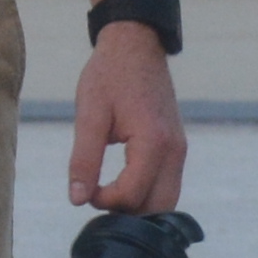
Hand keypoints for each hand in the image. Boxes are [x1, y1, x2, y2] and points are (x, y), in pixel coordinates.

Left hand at [66, 23, 186, 212]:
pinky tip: (123, 184)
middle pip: (156, 208)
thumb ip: (83, 159)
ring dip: (138, 206)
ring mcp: (180, 150)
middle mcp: (174, 150)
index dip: (104, 201)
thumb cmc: (110, 75)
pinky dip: (147, 194)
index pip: (132, 195)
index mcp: (153, 142)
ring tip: (108, 191)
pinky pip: (167, 186)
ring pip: (166, 202)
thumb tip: (77, 199)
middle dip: (125, 212)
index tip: (86, 189)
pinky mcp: (177, 148)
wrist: (136, 45)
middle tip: (97, 195)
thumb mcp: (89, 114)